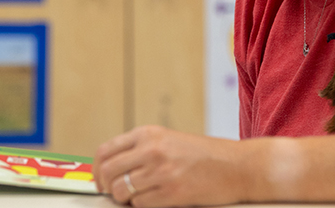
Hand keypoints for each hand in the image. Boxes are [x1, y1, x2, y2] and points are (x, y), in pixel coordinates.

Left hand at [93, 125, 246, 206]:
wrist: (237, 165)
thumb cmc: (204, 155)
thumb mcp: (168, 139)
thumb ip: (141, 148)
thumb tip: (113, 167)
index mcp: (148, 133)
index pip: (105, 151)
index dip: (97, 170)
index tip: (99, 180)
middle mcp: (151, 149)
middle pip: (108, 172)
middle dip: (106, 187)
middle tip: (112, 193)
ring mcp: (161, 171)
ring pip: (122, 191)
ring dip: (125, 199)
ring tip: (136, 197)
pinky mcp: (172, 192)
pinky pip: (141, 205)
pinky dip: (142, 206)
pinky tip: (154, 200)